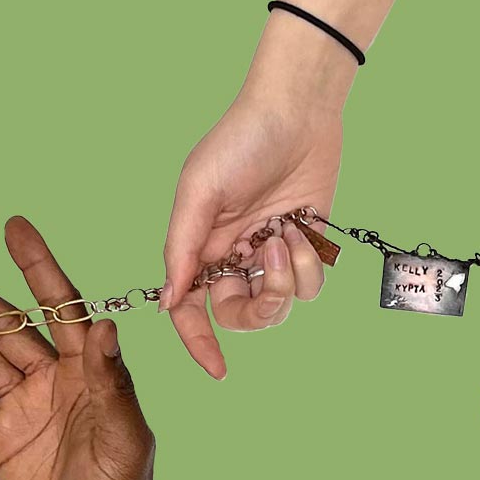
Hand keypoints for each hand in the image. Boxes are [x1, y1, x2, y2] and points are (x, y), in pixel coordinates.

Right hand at [160, 92, 337, 379]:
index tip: (218, 368)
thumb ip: (182, 249)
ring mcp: (271, 252)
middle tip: (268, 277)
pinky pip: (310, 283)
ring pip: (280, 303)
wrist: (297, 110)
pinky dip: (309, 262)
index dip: (199, 342)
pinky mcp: (307, 244)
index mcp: (199, 247)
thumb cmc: (239, 141)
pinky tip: (303, 226)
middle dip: (258, 308)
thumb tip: (170, 302)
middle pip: (239, 316)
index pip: (191, 309)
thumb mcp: (199, 192)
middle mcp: (233, 256)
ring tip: (286, 233)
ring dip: (286, 275)